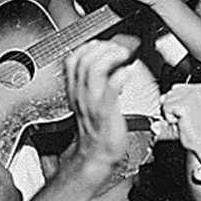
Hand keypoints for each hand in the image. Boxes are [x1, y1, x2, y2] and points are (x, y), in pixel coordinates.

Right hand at [65, 39, 135, 172]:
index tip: (102, 44)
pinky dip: (119, 76)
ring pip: (93, 70)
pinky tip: (128, 71)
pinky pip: (109, 90)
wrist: (96, 156)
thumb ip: (93, 84)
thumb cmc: (96, 130)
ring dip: (109, 57)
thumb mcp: (87, 102)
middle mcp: (81, 94)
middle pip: (83, 61)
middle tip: (117, 48)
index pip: (72, 60)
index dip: (87, 47)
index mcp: (75, 91)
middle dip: (102, 48)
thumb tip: (107, 64)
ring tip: (123, 54)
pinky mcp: (105, 113)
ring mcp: (92, 103)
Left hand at [161, 83, 200, 153]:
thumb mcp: (187, 110)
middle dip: (173, 108)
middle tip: (187, 119)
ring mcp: (193, 97)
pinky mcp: (185, 105)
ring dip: (172, 114)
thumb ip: (174, 100)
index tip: (188, 113)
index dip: (176, 103)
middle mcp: (200, 90)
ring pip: (166, 100)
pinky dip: (170, 118)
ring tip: (186, 121)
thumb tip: (161, 98)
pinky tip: (183, 123)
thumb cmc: (199, 131)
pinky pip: (166, 108)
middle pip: (170, 93)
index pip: (176, 88)